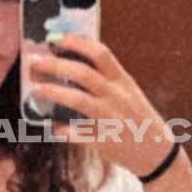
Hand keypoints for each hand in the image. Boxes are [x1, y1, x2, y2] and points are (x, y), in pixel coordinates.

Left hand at [23, 33, 174, 178]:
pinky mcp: (104, 141)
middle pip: (83, 74)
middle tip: (34, 62)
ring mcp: (111, 118)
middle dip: (55, 65)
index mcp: (123, 81)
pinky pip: (77, 133)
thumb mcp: (128, 92)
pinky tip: (53, 128)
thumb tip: (70, 63)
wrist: (157, 152)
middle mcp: (117, 97)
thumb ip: (106, 79)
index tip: (55, 38)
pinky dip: (62, 130)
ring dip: (54, 92)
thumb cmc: (138, 118)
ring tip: (36, 89)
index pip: (100, 54)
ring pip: (78, 100)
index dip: (76, 43)